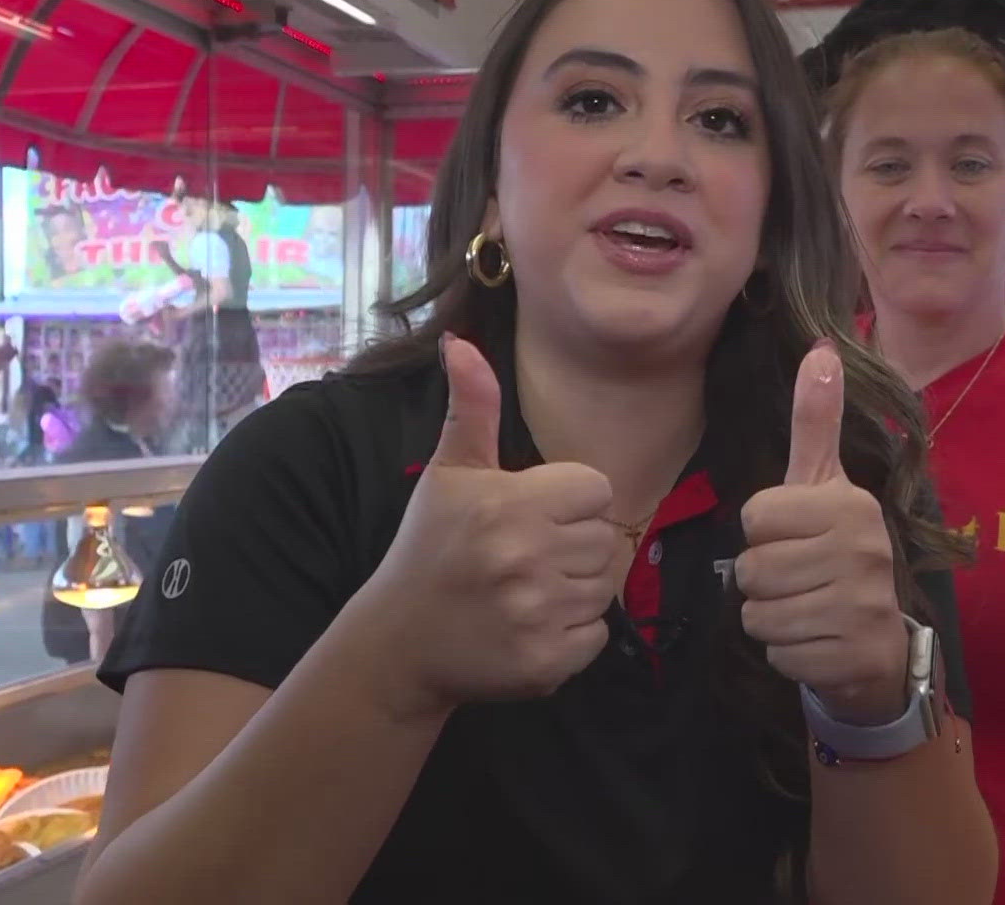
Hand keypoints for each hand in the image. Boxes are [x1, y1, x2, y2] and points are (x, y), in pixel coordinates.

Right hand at [366, 334, 627, 717]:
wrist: (398, 641)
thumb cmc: (429, 547)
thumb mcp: (449, 473)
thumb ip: (473, 407)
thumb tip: (461, 341)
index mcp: (512, 503)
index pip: (598, 491)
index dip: (569, 503)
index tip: (530, 517)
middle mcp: (528, 557)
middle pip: (606, 540)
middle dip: (573, 547)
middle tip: (524, 558)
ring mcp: (538, 613)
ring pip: (605, 588)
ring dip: (574, 591)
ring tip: (524, 591)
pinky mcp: (547, 662)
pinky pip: (596, 637)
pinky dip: (572, 636)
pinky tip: (528, 626)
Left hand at [737, 341, 908, 725]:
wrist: (878, 642)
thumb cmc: (837, 553)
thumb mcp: (824, 485)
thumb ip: (816, 421)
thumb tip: (821, 347)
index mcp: (849, 504)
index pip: (753, 517)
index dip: (762, 533)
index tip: (795, 538)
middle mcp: (863, 550)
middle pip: (750, 569)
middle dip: (762, 582)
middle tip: (798, 581)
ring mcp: (862, 605)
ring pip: (758, 614)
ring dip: (770, 619)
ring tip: (805, 609)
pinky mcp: (853, 655)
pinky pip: (777, 652)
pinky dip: (785, 653)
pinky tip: (814, 640)